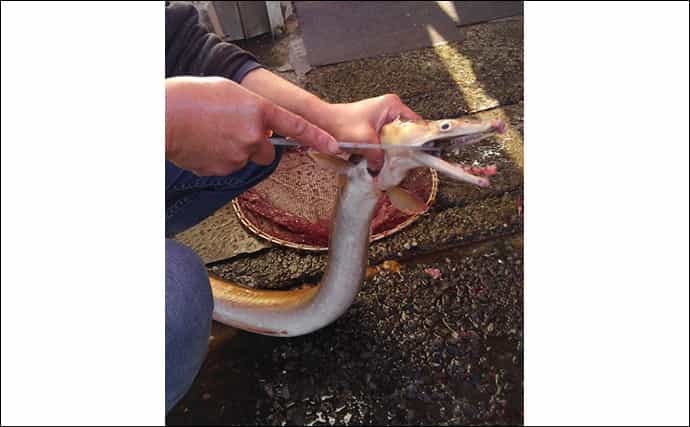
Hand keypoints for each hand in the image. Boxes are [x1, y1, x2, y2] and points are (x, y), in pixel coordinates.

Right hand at [165, 76, 338, 175]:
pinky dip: (218, 159)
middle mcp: (253, 136)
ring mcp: (238, 156)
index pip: (296, 127)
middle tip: (232, 130)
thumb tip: (262, 128)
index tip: (334, 146)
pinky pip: (227, 167)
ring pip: (245, 159)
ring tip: (210, 133)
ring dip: (235, 150)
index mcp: (258, 111)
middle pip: (267, 151)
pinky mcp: (222, 170)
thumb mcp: (231, 92)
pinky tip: (202, 145)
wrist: (162, 117)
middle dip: (256, 145)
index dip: (318, 138)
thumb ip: (253, 110)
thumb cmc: (191, 97)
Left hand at [324, 94, 421, 170]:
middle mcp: (389, 109)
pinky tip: (379, 158)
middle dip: (402, 149)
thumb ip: (379, 158)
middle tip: (402, 161)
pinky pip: (385, 141)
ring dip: (390, 151)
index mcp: (392, 105)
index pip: (416, 124)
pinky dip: (382, 150)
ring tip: (388, 161)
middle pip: (406, 133)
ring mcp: (382, 117)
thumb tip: (383, 169)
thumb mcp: (365, 142)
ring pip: (395, 139)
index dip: (417, 141)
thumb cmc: (339, 123)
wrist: (323, 122)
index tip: (419, 154)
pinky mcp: (374, 127)